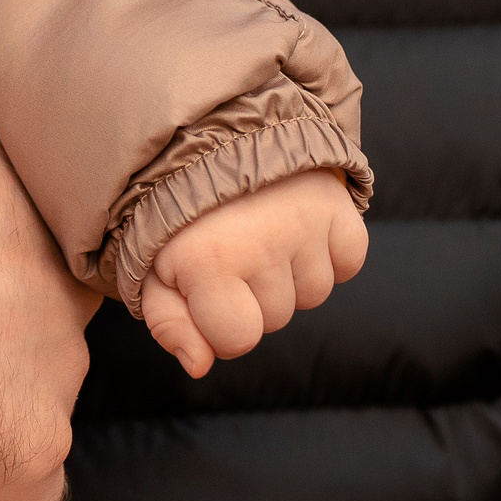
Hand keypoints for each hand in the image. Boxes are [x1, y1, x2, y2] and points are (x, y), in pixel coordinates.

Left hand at [139, 168, 367, 377]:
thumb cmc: (177, 208)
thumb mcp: (151, 263)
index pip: (237, 340)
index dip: (221, 324)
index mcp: (208, 261)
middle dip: (252, 297)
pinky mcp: (339, 207)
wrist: (213, 134)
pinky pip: (349, 262)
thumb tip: (198, 365)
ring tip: (260, 231)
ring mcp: (306, 224)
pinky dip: (330, 252)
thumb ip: (168, 321)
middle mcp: (262, 244)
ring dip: (289, 274)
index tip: (207, 290)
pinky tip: (295, 226)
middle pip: (276, 318)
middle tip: (231, 248)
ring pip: (313, 294)